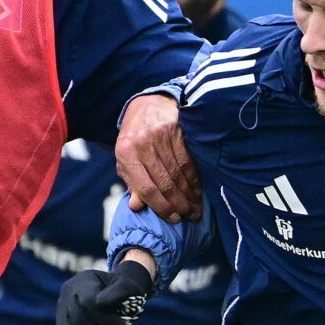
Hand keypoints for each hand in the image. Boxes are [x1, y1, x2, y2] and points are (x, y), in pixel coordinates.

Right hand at [55, 257, 155, 324]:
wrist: (109, 292)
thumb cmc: (122, 290)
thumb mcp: (128, 285)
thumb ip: (121, 291)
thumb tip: (102, 304)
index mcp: (83, 282)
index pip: (88, 304)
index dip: (107, 323)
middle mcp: (66, 296)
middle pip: (80, 321)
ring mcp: (60, 313)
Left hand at [116, 92, 198, 220]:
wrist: (147, 105)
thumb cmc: (135, 139)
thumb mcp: (126, 160)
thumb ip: (132, 183)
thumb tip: (137, 206)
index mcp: (125, 153)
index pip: (145, 187)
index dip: (161, 206)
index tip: (174, 219)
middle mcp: (142, 143)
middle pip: (165, 182)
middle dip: (180, 204)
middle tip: (191, 216)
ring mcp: (160, 135)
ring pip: (179, 173)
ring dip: (190, 194)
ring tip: (196, 207)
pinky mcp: (176, 128)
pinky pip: (188, 159)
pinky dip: (195, 177)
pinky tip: (198, 189)